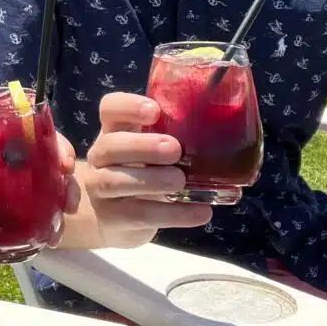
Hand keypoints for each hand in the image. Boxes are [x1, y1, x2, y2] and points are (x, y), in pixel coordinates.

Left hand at [0, 140, 80, 243]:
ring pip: (54, 186)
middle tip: (68, 199)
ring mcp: (21, 183)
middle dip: (68, 178)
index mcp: (0, 141)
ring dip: (64, 202)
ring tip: (61, 224)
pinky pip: (43, 211)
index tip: (64, 162)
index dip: (56, 143)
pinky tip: (51, 238)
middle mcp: (17, 159)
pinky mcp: (20, 206)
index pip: (37, 132)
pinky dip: (50, 224)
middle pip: (52, 160)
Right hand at [84, 92, 211, 246]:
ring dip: (152, 180)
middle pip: (110, 146)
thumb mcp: (148, 151)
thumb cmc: (141, 172)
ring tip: (180, 180)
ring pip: (116, 181)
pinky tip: (201, 212)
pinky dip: (173, 214)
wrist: (112, 218)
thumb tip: (226, 133)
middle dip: (142, 146)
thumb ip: (172, 138)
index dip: (128, 106)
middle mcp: (101, 158)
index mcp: (113, 132)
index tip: (155, 111)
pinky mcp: (112, 219)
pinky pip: (139, 215)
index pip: (110, 109)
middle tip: (175, 149)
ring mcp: (100, 189)